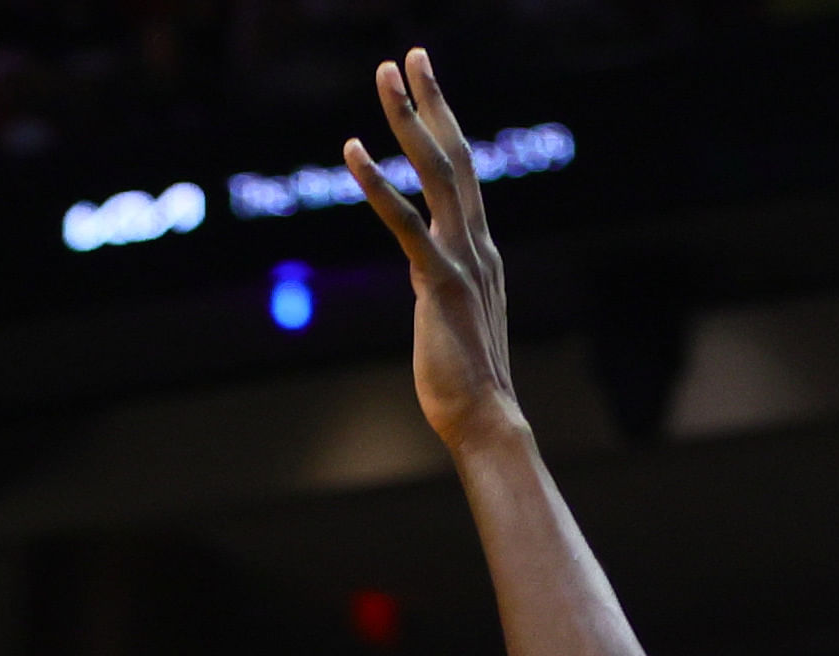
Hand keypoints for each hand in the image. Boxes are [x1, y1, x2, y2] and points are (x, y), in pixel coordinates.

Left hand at [349, 49, 523, 449]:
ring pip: (437, 171)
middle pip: (456, 154)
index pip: (463, 173)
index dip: (445, 124)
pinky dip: (378, 184)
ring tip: (386, 74)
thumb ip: (442, 283)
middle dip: (431, 100)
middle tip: (410, 53)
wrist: (486, 418)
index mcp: (481, 250)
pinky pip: (405, 223)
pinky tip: (351, 152)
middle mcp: (478, 244)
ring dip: (409, 118)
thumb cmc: (467, 380)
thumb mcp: (455, 317)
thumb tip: (427, 272)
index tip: (426, 84)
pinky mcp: (438, 283)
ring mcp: (462, 259)